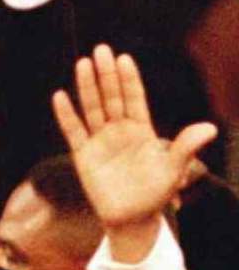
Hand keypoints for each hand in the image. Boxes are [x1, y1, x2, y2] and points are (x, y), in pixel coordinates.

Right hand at [52, 44, 216, 257]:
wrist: (132, 219)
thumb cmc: (155, 193)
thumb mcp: (175, 170)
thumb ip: (186, 147)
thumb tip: (209, 128)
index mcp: (141, 130)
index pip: (134, 98)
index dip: (129, 80)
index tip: (124, 58)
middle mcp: (119, 130)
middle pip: (111, 97)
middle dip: (106, 74)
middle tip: (101, 50)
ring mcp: (100, 141)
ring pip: (92, 108)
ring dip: (87, 87)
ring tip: (82, 64)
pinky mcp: (83, 155)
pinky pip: (73, 131)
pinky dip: (66, 115)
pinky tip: (60, 96)